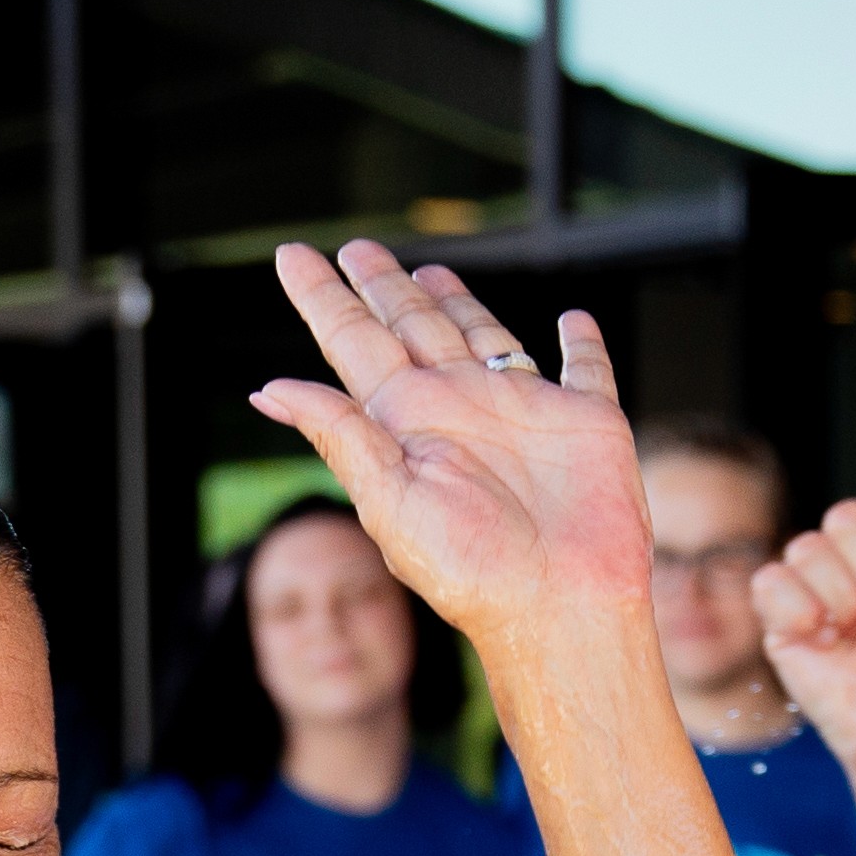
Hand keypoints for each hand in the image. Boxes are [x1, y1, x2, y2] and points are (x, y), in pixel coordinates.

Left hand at [247, 243, 649, 651]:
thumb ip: (339, 436)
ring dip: (459, 304)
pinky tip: (572, 322)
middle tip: (357, 249)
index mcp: (406, 422)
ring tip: (430, 274)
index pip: (353, 343)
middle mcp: (459, 408)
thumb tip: (268, 391)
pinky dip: (583, 344)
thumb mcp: (388, 500)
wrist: (559, 607)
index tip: (291, 258)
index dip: (322, 299)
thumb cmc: (472, 570)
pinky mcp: (587, 420)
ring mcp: (523, 410)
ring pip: (483, 336)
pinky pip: (585, 369)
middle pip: (411, 328)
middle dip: (383, 288)